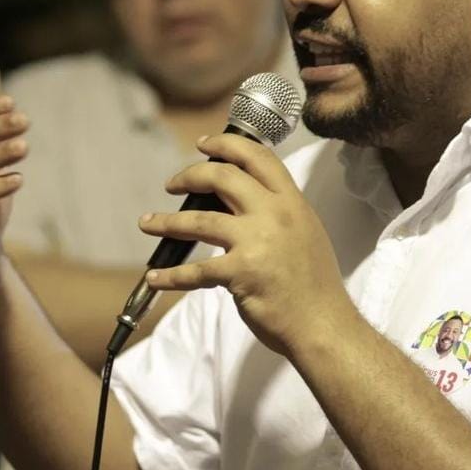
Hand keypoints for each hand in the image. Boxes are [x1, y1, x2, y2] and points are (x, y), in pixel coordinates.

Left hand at [139, 133, 354, 356]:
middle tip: (172, 184)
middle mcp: (275, 214)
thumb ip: (278, 213)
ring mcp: (257, 242)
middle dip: (189, 175)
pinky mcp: (240, 272)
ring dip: (166, 222)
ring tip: (147, 222)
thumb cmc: (315, 285)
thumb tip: (242, 202)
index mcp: (292, 202)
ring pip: (199, 220)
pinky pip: (195, 270)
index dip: (226, 144)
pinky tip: (156, 276)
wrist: (323, 324)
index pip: (258, 157)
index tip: (203, 145)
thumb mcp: (305, 233)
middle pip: (223, 177)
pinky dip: (171, 275)